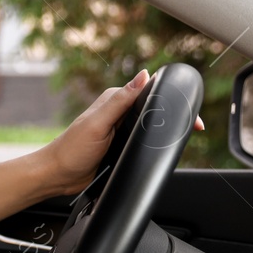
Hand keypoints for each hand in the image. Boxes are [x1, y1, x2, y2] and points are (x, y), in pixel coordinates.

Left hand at [33, 69, 204, 197]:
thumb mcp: (97, 123)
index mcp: (115, 100)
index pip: (151, 91)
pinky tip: (164, 148)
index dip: (173, 98)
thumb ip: (120, 101)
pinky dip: (155, 143)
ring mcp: (122, 129)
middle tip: (194, 127)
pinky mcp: (122, 145)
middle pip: (156, 109)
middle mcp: (120, 112)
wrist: (58, 177)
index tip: (191, 110)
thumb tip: (143, 75)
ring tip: (184, 136)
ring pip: (152, 126)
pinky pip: (144, 141)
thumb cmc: (71, 150)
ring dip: (166, 131)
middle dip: (176, 116)